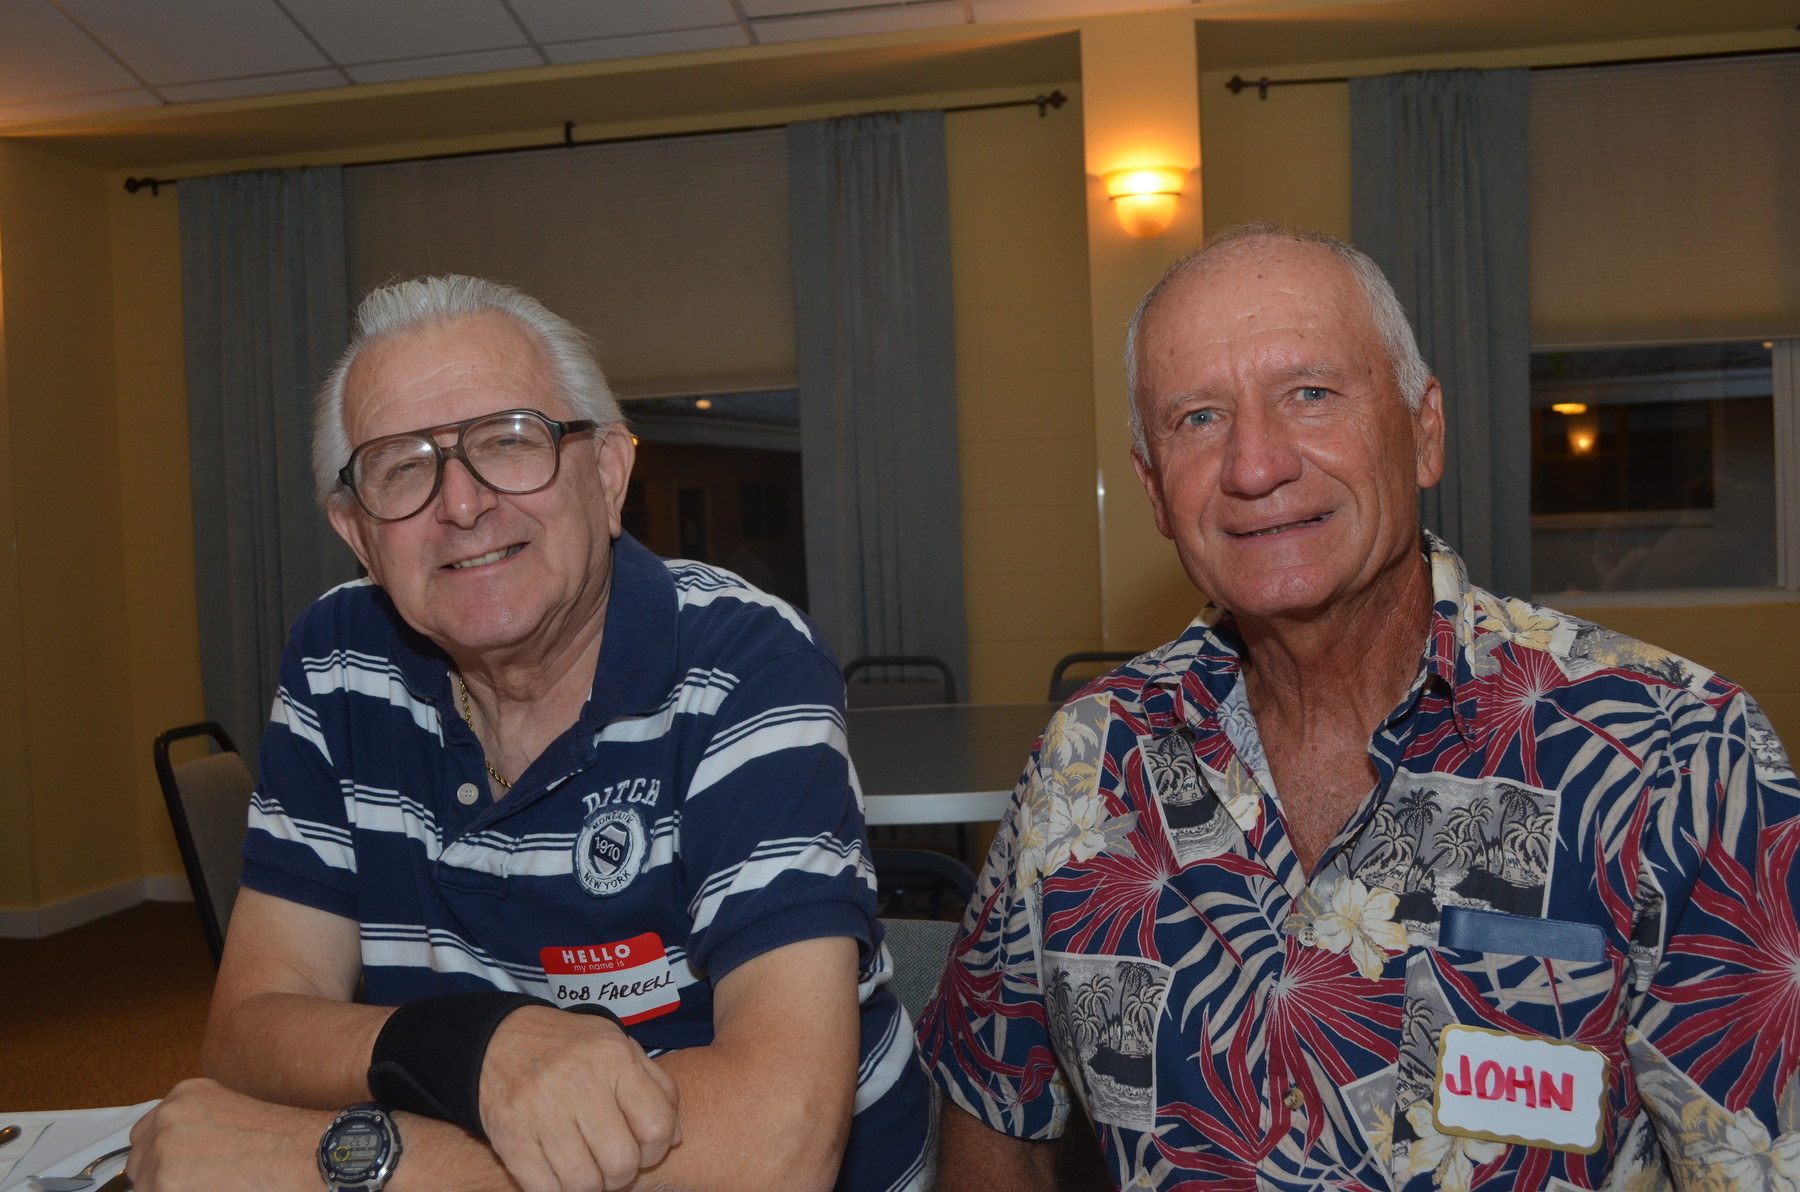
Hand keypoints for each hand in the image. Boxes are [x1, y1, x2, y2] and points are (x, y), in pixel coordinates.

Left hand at [127, 1079, 326, 1191]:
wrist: (307, 1155)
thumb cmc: (281, 1141)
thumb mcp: (232, 1113)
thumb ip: (198, 1124)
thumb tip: (181, 1153)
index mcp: (185, 1094)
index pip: (149, 1134)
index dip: (164, 1156)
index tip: (184, 1168)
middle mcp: (168, 1115)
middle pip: (140, 1160)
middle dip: (161, 1176)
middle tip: (201, 1181)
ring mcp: (163, 1148)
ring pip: (146, 1185)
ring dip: (170, 1189)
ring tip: (211, 1186)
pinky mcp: (164, 1181)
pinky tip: (212, 1189)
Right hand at [479, 1006, 681, 1190]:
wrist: (500, 1039)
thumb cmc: (572, 1047)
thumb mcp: (620, 1047)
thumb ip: (657, 1087)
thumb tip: (676, 1138)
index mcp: (613, 1058)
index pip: (657, 1126)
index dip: (658, 1149)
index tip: (645, 1149)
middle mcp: (579, 1082)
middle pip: (622, 1161)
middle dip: (624, 1174)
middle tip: (614, 1165)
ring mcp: (541, 1110)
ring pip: (585, 1182)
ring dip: (593, 1186)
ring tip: (589, 1170)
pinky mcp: (510, 1136)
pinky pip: (545, 1189)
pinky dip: (559, 1191)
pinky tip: (561, 1174)